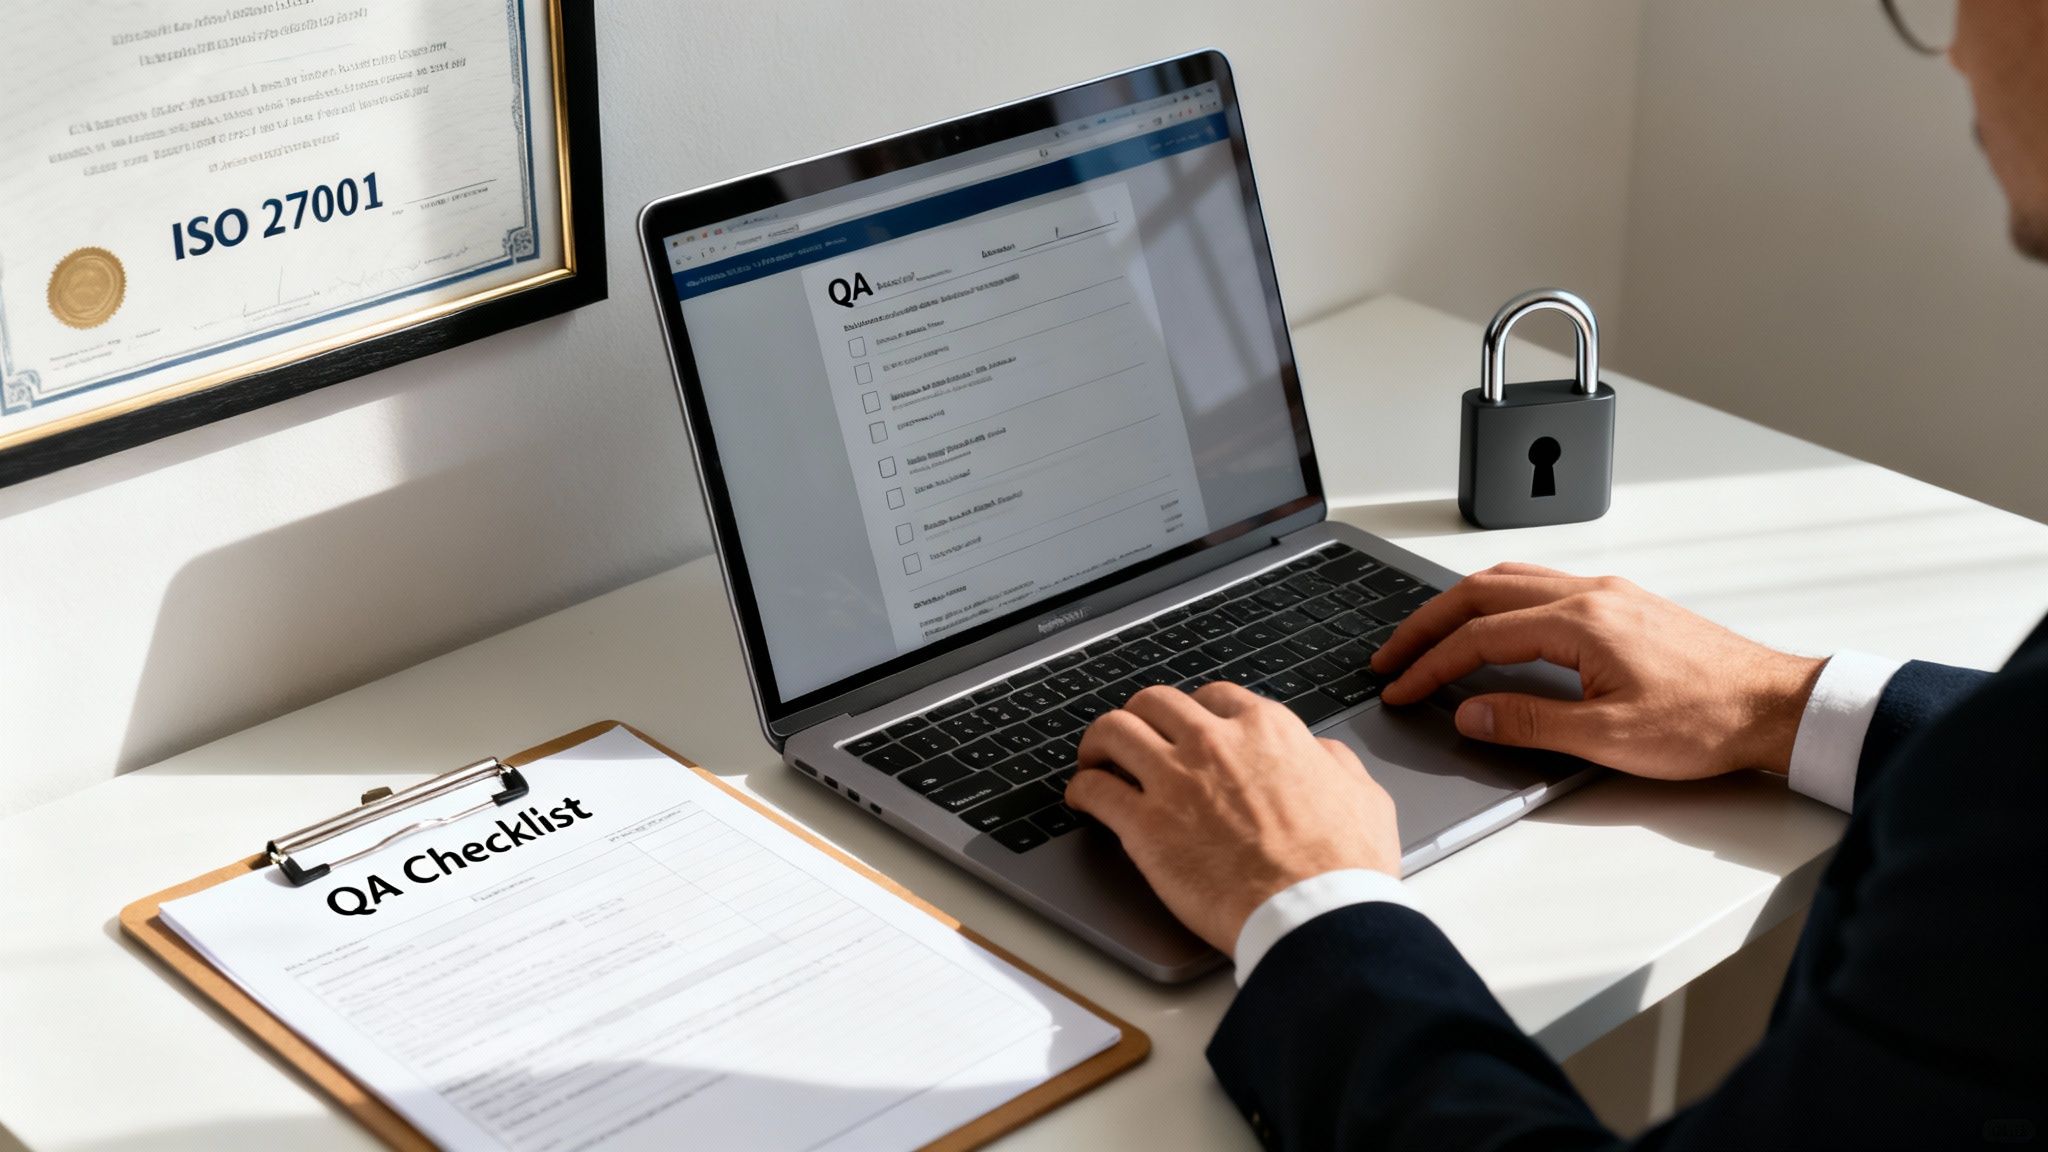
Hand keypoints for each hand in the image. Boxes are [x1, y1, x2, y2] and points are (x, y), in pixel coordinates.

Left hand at [1062, 683, 1399, 953]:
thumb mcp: (1362, 795)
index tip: (1187, 729)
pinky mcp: (1144, 825)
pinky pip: (1095, 789)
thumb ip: (1334, 762)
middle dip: (1141, 715)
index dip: (1196, 712)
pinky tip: (1083, 800)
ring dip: (1100, 741)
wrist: (1315, 913)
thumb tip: (1319, 753)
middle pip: (1155, 702)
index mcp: (1267, 730)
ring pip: (1114, 730)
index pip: (1216, 697)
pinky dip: (1083, 789)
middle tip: (1135, 737)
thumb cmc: (1343, 866)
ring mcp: (1175, 779)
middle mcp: (1215, 742)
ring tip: (1095, 759)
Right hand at [1371, 563, 1824, 779]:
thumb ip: (1530, 723)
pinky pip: (1541, 586)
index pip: (1479, 636)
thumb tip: (1470, 712)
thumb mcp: (1610, 738)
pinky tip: (1495, 625)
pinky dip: (1498, 602)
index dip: (1430, 664)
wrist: (1775, 707)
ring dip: (1460, 606)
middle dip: (1427, 624)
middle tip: (1392, 655)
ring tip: (1429, 636)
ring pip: (1510, 580)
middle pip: (1481, 592)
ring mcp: (1608, 594)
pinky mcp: (1623, 604)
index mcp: (1581, 622)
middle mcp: (1590, 594)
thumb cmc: (1707, 722)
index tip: (1400, 688)